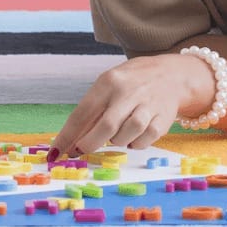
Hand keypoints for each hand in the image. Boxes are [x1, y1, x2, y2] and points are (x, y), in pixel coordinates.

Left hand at [49, 54, 209, 157]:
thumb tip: (69, 142)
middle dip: (90, 144)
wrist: (170, 74)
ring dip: (116, 141)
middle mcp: (128, 92)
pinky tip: (133, 135)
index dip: (67, 136)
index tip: (56, 152)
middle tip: (82, 150)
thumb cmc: (131, 83)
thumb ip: (91, 112)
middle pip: (106, 127)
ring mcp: (148, 105)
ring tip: (116, 135)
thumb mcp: (107, 86)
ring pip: (126, 135)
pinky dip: (135, 143)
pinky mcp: (164, 118)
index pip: (83, 112)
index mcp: (109, 81)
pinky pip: (144, 140)